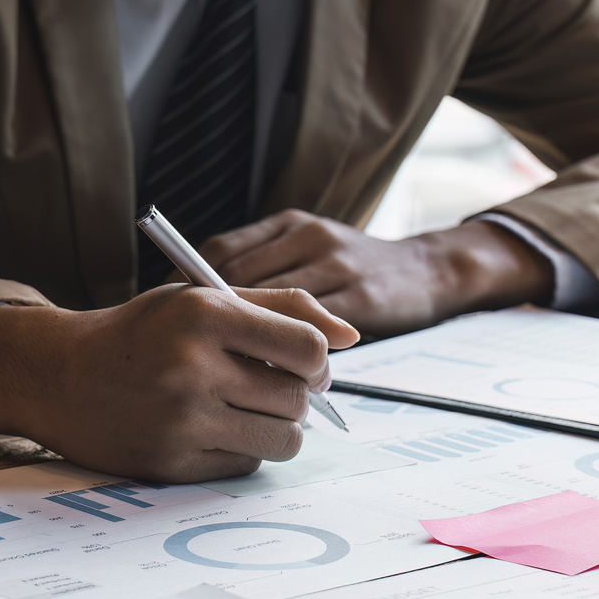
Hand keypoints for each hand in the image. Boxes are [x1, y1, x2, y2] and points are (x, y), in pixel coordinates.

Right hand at [0, 286, 359, 482]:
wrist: (60, 376)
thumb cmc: (143, 332)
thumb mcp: (203, 298)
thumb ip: (281, 306)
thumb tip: (352, 336)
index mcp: (204, 314)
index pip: (308, 350)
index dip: (317, 361)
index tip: (304, 363)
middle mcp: (192, 367)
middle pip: (299, 399)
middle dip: (297, 395)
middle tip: (270, 386)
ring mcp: (182, 421)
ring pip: (283, 439)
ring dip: (279, 427)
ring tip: (248, 408)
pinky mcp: (172, 463)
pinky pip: (247, 464)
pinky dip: (243, 448)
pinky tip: (213, 428)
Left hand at [199, 211, 548, 337]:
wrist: (430, 270)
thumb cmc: (355, 269)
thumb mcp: (308, 248)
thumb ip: (263, 267)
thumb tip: (195, 303)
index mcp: (290, 223)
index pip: (221, 250)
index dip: (186, 285)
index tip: (167, 317)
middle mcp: (311, 237)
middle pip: (240, 278)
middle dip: (210, 318)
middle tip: (188, 353)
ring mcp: (339, 266)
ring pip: (273, 308)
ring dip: (246, 341)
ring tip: (225, 369)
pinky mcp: (363, 300)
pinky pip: (311, 333)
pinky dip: (284, 355)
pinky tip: (269, 374)